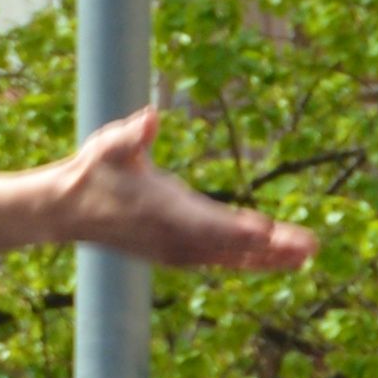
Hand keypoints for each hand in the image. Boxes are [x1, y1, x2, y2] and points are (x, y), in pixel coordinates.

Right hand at [45, 108, 311, 273]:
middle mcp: (172, 236)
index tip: (265, 229)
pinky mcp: (179, 255)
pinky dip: (253, 261)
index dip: (235, 227)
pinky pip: (224, 260)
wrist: (68, 210)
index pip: (203, 221)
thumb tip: (150, 116)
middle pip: (229, 244)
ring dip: (270, 257)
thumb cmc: (93, 171)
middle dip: (270, 246)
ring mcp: (176, 250)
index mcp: (160, 209)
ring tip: (307, 254)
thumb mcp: (107, 145)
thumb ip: (131, 134)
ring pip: (231, 257)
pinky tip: (280, 259)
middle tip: (308, 246)